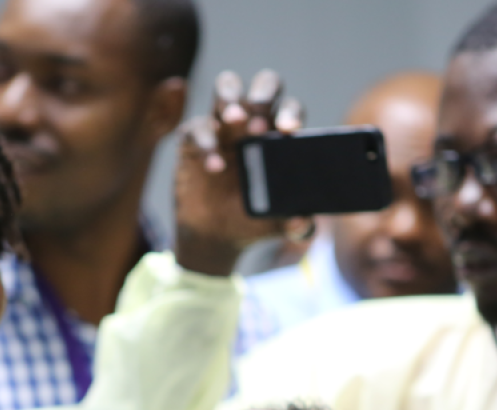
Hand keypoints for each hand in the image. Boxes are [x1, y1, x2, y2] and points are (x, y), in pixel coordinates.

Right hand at [174, 69, 306, 276]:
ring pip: (227, 87)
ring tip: (234, 119)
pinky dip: (205, 142)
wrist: (217, 236)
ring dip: (230, 96)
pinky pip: (196, 126)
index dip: (291, 113)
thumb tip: (303, 223)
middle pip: (263, 85)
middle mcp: (253, 121)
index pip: (290, 109)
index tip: (289, 130)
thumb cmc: (253, 218)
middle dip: (263, 94)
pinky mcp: (193, 138)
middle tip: (259, 120)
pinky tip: (215, 167)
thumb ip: (296, 225)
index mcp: (279, 135)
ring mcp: (222, 126)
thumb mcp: (277, 224)